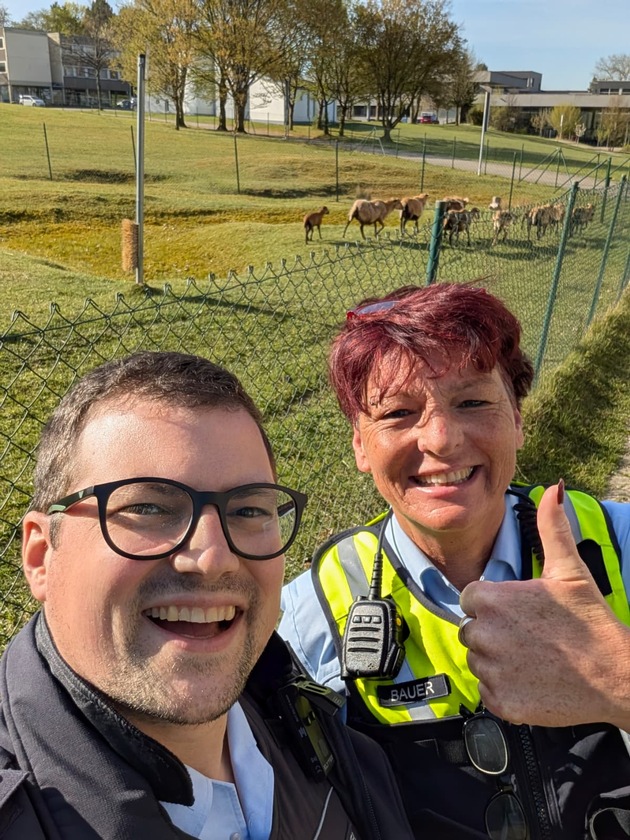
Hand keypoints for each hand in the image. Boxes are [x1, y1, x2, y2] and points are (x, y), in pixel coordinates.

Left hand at [459, 483, 629, 727]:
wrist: (617, 676)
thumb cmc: (591, 622)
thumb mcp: (570, 569)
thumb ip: (552, 527)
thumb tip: (553, 488)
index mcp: (490, 598)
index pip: (472, 598)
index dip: (495, 604)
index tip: (522, 612)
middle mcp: (482, 634)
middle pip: (471, 629)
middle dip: (494, 631)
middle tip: (532, 635)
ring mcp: (490, 671)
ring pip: (478, 661)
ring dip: (498, 660)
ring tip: (534, 657)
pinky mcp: (499, 702)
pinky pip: (489, 691)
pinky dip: (506, 689)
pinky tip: (533, 680)